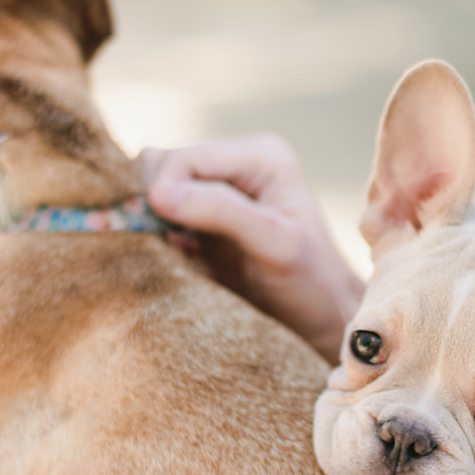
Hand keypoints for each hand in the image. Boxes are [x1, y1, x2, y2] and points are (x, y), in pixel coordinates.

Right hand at [142, 137, 364, 363]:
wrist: (321, 318)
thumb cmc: (310, 283)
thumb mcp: (273, 244)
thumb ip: (220, 211)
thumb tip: (158, 194)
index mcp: (260, 156)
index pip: (184, 158)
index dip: (162, 190)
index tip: (164, 234)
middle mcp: (237, 163)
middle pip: (163, 165)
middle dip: (154, 202)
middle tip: (170, 244)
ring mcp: (220, 189)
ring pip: (156, 188)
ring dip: (153, 219)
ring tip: (178, 251)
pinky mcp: (205, 218)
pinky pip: (161, 213)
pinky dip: (158, 233)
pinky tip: (180, 255)